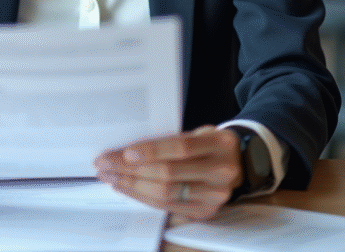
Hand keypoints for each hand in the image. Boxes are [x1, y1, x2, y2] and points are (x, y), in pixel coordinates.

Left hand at [94, 126, 241, 220]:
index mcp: (219, 144)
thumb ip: (172, 140)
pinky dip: (143, 196)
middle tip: (106, 164)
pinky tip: (126, 187)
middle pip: (169, 173)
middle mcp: (220, 171)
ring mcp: (214, 195)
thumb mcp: (200, 133)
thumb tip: (128, 149)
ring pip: (166, 192)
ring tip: (111, 176)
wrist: (238, 163)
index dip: (152, 151)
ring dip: (132, 184)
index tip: (125, 152)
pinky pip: (168, 205)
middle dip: (131, 169)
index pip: (181, 148)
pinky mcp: (205, 211)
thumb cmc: (210, 145)